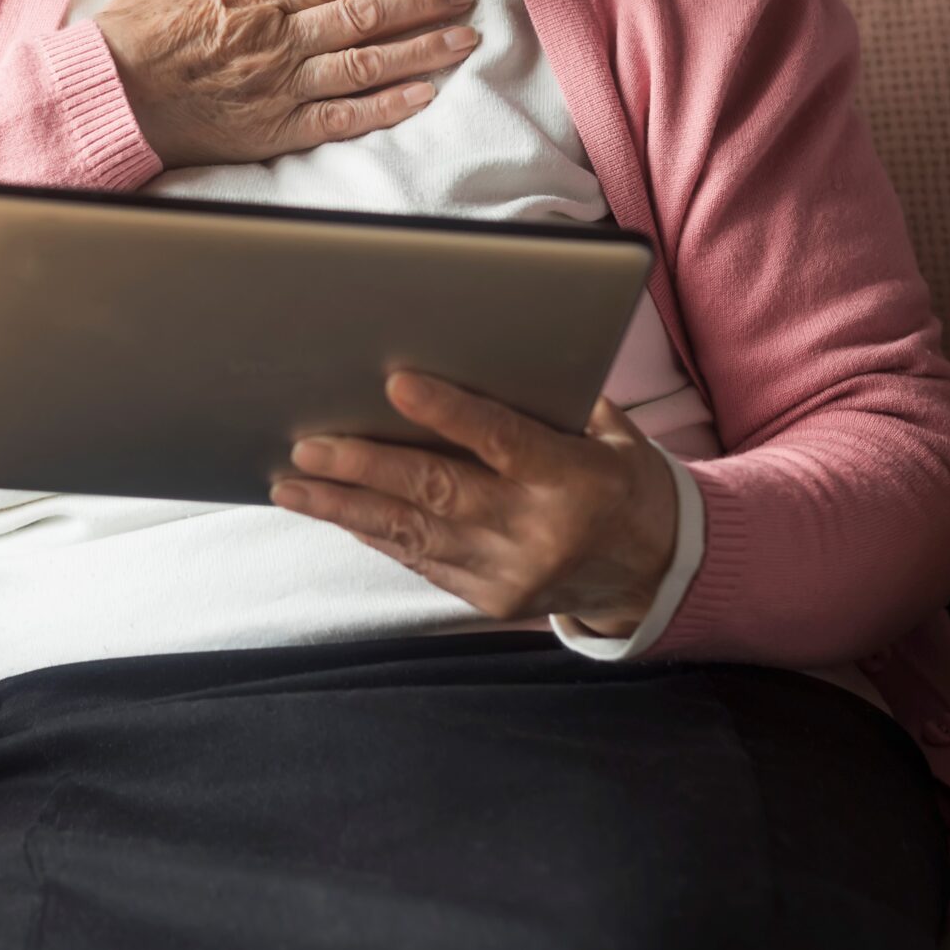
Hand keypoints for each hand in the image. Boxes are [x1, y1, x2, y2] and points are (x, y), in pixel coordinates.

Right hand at [92, 0, 480, 171]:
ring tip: (465, 41)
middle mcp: (278, 41)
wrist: (106, 101)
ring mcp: (281, 87)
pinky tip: (424, 97)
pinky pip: (343, 118)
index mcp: (252, 3)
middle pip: (366, 18)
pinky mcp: (275, 131)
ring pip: (368, 64)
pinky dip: (387, 107)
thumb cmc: (122, 48)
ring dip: (422, 51)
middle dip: (423, 5)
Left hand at [269, 372, 678, 637]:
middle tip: (306, 445)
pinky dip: (375, 534)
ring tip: (291, 486)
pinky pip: (420, 561)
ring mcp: (511, 573)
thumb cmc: (624, 482)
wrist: (657, 573)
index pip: (502, 440)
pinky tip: (335, 511)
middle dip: (364, 467)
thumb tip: (482, 350)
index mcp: (575, 479)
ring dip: (346, 508)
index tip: (395, 383)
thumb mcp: (611, 435)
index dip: (447, 412)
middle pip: (437, 492)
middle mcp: (539, 531)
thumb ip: (554, 401)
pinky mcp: (491, 599)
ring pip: (413, 534)